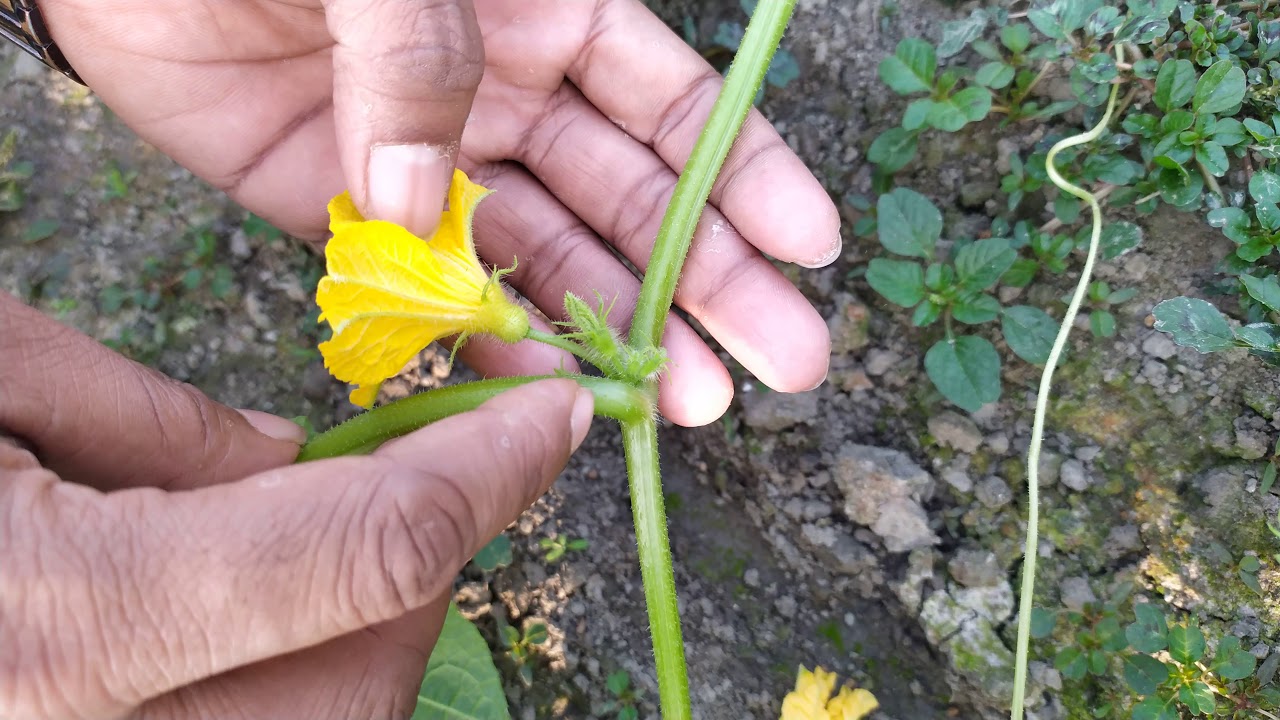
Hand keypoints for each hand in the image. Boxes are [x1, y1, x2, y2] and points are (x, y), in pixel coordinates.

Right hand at [0, 293, 592, 718]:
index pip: (369, 549)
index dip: (486, 470)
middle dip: (420, 553)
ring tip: (288, 526)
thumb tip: (288, 459)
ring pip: (336, 711)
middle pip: (372, 667)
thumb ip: (145, 419)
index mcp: (69, 623)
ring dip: (363, 614)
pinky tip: (242, 592)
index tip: (553, 410)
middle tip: (395, 460)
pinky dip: (303, 657)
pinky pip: (276, 719)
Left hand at [43, 0, 838, 426]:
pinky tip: (549, 389)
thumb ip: (424, 59)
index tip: (808, 246)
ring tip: (690, 403)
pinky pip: (443, 288)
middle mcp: (508, 92)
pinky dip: (492, 339)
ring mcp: (435, 160)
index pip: (669, 103)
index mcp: (544, 10)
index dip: (745, 175)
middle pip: (632, 199)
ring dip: (622, 327)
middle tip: (781, 365)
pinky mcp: (355, 213)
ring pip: (553, 257)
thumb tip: (432, 206)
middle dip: (709, 280)